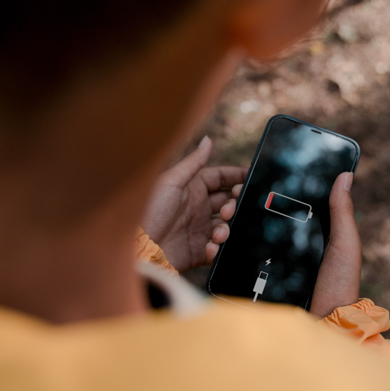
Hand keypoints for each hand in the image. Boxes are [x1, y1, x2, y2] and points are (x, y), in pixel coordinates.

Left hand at [141, 136, 247, 272]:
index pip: (220, 178)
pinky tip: (210, 246)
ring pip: (226, 225)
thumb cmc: (150, 210)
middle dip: (234, 203)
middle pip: (227, 201)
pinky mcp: (199, 250)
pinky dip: (218, 248)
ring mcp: (199, 229)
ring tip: (218, 232)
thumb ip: (194, 161)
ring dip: (227, 227)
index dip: (235, 177)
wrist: (140, 248)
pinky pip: (218, 248)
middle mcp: (197, 208)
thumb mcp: (172, 181)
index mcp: (192, 189)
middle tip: (230, 208)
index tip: (250, 177)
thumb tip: (208, 139)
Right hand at [218, 171, 361, 317]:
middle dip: (237, 206)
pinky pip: (237, 261)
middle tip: (230, 201)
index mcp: (303, 231)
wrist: (325, 322)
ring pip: (241, 237)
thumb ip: (342, 211)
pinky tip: (216, 243)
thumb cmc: (340, 283)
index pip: (278, 204)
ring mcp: (268, 261)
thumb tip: (345, 173)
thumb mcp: (344, 243)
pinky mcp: (256, 278)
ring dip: (226, 226)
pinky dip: (224, 251)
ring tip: (223, 218)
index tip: (247, 179)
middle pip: (255, 218)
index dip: (261, 190)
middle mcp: (283, 244)